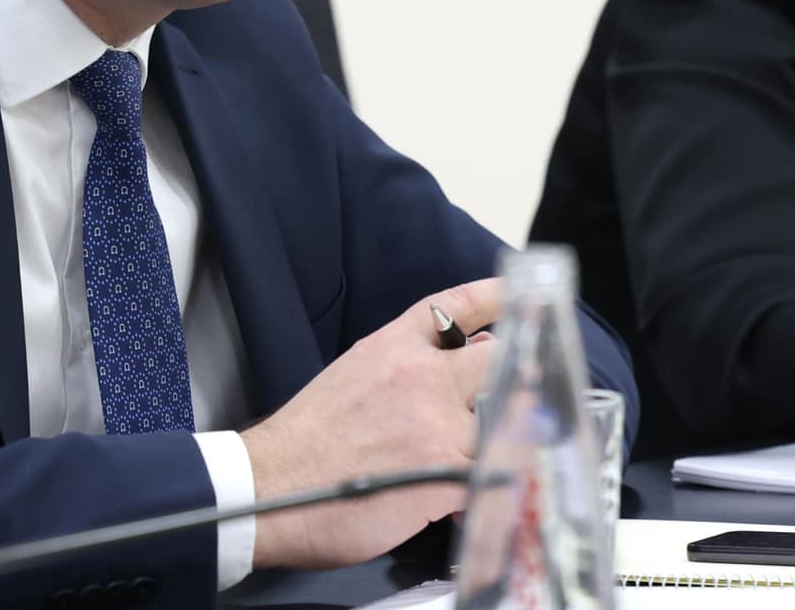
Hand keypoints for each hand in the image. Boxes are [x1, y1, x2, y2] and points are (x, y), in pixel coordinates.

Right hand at [244, 279, 501, 569]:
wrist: (269, 488)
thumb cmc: (304, 441)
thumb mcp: (353, 375)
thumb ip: (403, 367)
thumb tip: (448, 369)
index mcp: (396, 347)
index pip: (459, 305)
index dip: (498, 297)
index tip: (525, 294)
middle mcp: (424, 377)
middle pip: (498, 362)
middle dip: (510, 378)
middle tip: (512, 396)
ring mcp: (438, 427)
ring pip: (499, 424)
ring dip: (492, 443)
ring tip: (475, 460)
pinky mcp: (444, 476)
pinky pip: (489, 477)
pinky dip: (482, 490)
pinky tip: (461, 501)